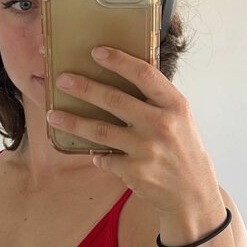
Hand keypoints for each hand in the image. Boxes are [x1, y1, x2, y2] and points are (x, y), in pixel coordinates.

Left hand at [46, 46, 219, 215]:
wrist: (193, 195)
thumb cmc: (184, 152)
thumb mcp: (180, 121)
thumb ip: (157, 102)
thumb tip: (120, 80)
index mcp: (175, 106)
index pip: (144, 75)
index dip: (119, 61)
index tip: (97, 52)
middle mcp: (161, 125)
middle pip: (115, 100)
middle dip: (85, 88)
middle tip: (62, 80)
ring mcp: (147, 149)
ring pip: (100, 131)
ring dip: (73, 122)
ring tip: (53, 115)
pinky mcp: (135, 172)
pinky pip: (105, 159)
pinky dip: (97, 157)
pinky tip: (94, 155)